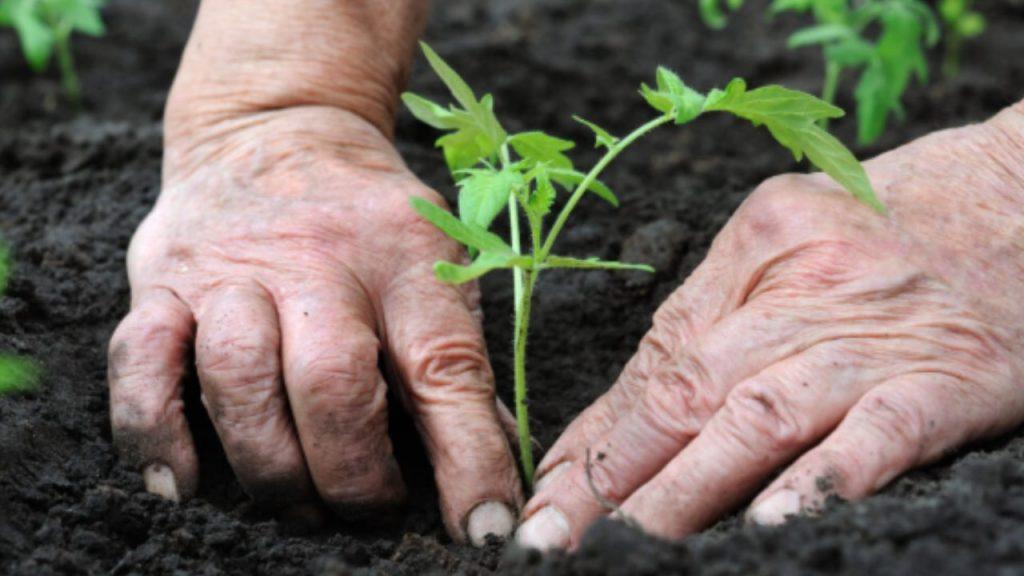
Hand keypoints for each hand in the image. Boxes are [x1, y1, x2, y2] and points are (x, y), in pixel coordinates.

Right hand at [107, 104, 521, 544]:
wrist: (278, 128)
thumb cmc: (370, 220)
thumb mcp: (434, 264)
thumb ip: (456, 362)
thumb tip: (492, 472)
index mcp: (405, 256)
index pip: (445, 367)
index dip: (469, 458)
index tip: (486, 528)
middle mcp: (317, 259)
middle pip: (331, 382)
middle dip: (352, 472)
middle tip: (370, 510)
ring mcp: (230, 269)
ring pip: (237, 379)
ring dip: (271, 466)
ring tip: (300, 505)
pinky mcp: (162, 281)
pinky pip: (141, 362)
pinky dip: (155, 433)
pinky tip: (185, 484)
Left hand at [516, 104, 1023, 548]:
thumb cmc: (897, 223)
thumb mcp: (790, 244)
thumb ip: (714, 321)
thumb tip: (624, 417)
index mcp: (754, 246)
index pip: (656, 357)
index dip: (597, 435)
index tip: (551, 491)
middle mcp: (802, 285)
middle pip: (688, 388)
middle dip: (614, 474)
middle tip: (558, 535)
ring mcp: (873, 334)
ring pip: (759, 415)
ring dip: (688, 488)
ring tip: (634, 543)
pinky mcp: (949, 377)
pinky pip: (877, 433)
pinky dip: (821, 479)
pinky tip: (771, 522)